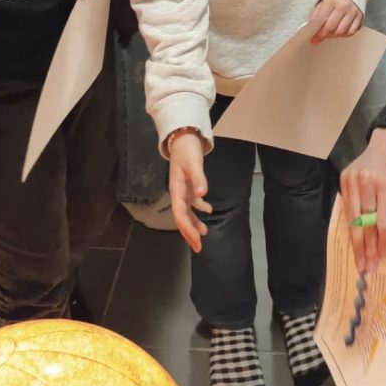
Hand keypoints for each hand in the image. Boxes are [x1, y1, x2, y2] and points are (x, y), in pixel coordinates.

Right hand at [168, 133, 212, 251]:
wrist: (183, 137)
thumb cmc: (187, 150)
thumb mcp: (194, 162)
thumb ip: (198, 177)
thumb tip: (203, 194)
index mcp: (176, 189)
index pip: (180, 214)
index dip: (186, 228)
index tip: (195, 241)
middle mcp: (178, 192)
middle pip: (182, 217)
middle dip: (189, 232)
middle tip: (198, 247)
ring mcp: (183, 190)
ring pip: (187, 212)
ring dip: (194, 223)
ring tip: (204, 234)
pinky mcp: (189, 185)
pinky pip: (193, 201)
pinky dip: (200, 208)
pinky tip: (209, 210)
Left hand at [310, 0, 362, 42]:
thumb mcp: (323, 0)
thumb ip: (318, 13)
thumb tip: (312, 28)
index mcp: (332, 0)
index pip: (323, 21)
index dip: (317, 32)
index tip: (313, 38)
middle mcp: (344, 6)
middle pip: (333, 28)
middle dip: (324, 36)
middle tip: (319, 38)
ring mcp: (353, 11)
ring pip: (342, 32)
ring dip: (334, 36)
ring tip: (329, 34)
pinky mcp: (360, 16)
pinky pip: (351, 31)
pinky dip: (344, 34)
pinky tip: (339, 31)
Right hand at [340, 129, 385, 273]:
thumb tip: (384, 247)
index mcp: (385, 182)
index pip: (383, 220)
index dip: (383, 241)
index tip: (383, 259)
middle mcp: (366, 179)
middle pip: (366, 221)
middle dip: (367, 247)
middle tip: (368, 268)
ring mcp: (352, 178)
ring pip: (353, 218)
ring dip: (357, 243)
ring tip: (360, 262)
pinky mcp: (343, 178)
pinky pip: (347, 209)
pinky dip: (351, 227)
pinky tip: (354, 242)